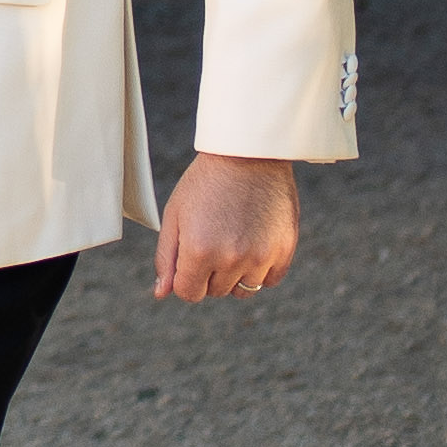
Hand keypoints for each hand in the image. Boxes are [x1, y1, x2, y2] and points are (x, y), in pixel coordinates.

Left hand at [152, 150, 297, 301]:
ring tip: (233, 239)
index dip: (186, 277)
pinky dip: (261, 269)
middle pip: (216, 292)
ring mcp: (261, 256)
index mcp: (199, 250)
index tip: (190, 255)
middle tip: (213, 237)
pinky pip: (270, 280)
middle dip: (209, 273)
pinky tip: (253, 242)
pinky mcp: (285, 250)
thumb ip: (166, 258)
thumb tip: (162, 293)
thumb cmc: (206, 182)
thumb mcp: (176, 215)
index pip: (189, 293)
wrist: (248, 153)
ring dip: (235, 273)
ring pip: (244, 290)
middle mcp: (231, 258)